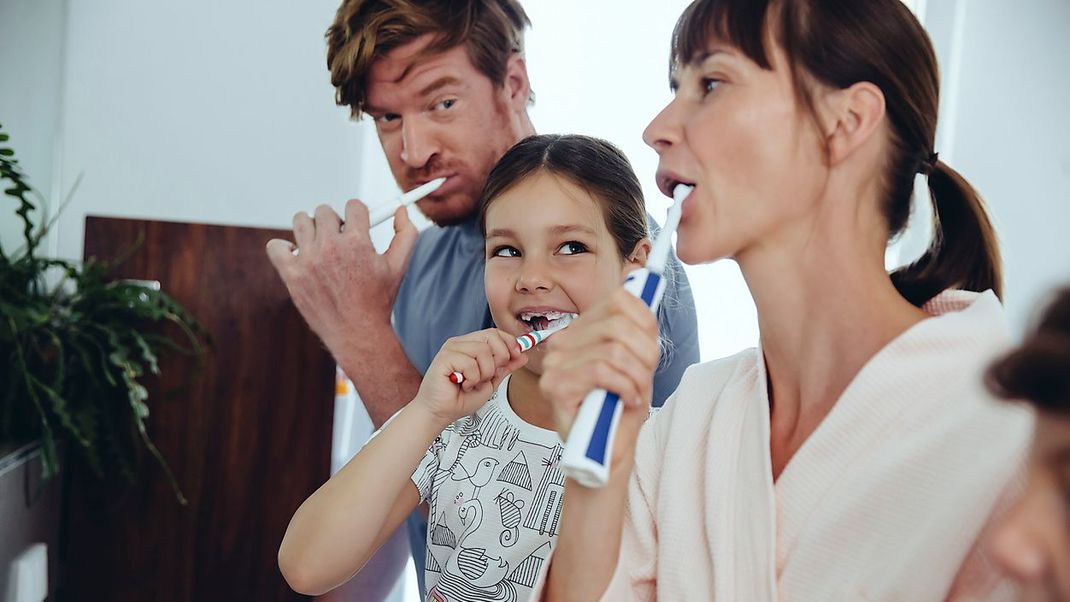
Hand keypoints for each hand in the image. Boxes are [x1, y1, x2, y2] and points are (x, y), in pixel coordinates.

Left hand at [265, 201, 417, 355]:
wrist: (357, 334)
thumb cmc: (377, 301)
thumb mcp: (399, 266)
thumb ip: (406, 234)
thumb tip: (400, 211)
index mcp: (357, 243)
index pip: (353, 206)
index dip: (358, 214)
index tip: (357, 223)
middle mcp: (330, 248)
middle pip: (325, 211)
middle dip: (334, 222)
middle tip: (340, 238)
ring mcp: (308, 261)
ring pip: (301, 222)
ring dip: (311, 229)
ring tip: (320, 246)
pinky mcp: (291, 275)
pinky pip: (275, 246)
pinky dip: (283, 248)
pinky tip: (298, 256)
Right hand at [415, 329, 527, 426]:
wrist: (440, 414)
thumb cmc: (460, 399)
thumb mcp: (490, 382)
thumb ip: (505, 368)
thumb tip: (523, 355)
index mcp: (471, 345)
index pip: (495, 333)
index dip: (510, 343)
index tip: (517, 356)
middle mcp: (461, 343)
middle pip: (492, 336)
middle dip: (499, 358)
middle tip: (489, 376)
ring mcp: (451, 349)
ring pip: (483, 351)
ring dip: (484, 373)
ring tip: (473, 383)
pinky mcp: (444, 358)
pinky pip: (470, 363)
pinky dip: (472, 379)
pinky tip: (463, 385)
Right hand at [540, 288, 659, 457]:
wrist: (609, 451)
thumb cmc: (621, 407)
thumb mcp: (638, 359)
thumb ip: (637, 324)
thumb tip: (639, 277)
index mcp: (582, 330)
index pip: (618, 300)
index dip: (645, 323)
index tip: (650, 352)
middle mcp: (563, 341)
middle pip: (618, 324)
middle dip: (644, 353)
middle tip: (645, 378)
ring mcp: (556, 364)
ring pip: (612, 349)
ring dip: (636, 375)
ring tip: (636, 392)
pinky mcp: (555, 386)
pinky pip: (601, 371)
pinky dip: (624, 386)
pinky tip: (626, 400)